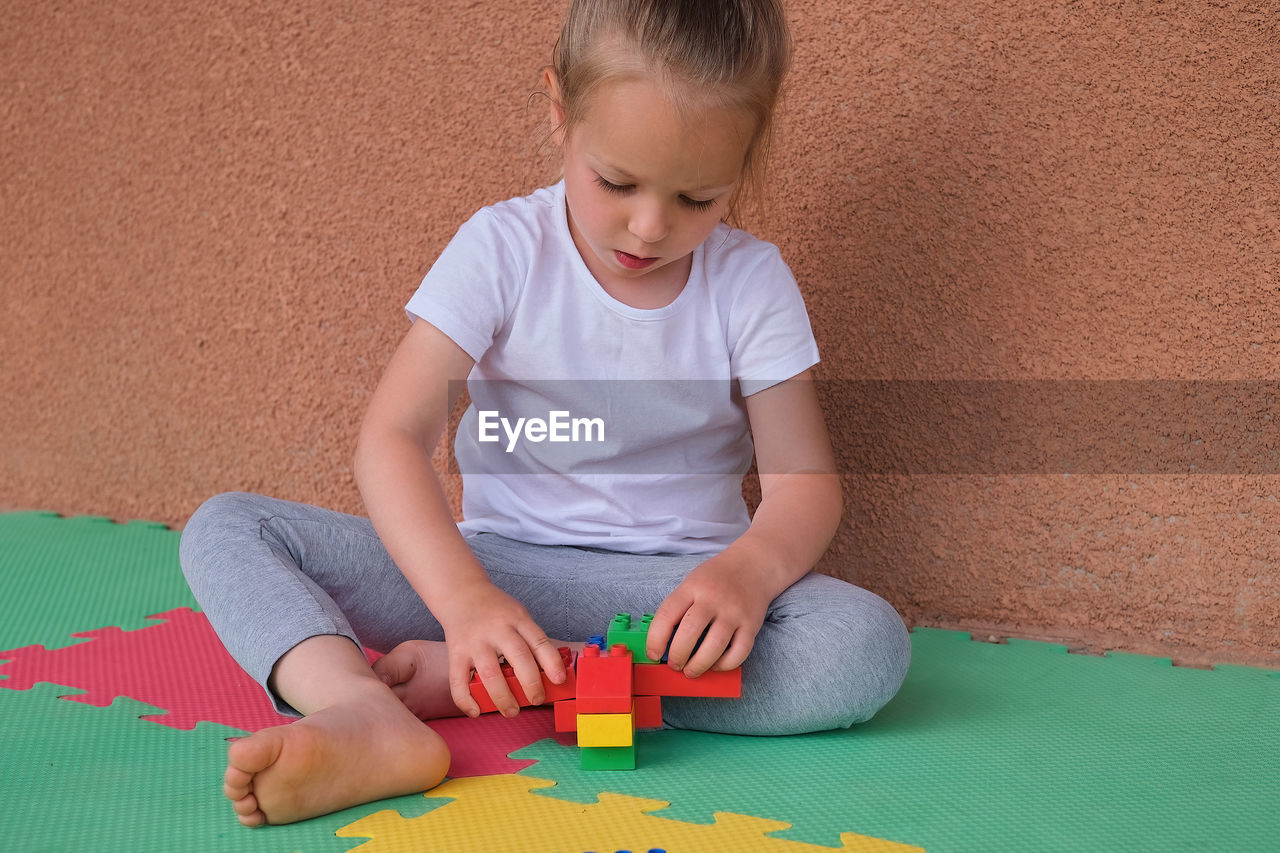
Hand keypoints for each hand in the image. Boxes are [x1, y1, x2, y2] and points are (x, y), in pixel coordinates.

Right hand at [435, 580, 565, 717]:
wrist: (461, 594)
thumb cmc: (496, 610)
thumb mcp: (518, 614)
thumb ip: (531, 638)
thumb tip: (551, 673)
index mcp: (517, 619)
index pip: (538, 641)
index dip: (552, 662)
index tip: (560, 680)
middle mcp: (496, 629)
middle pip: (518, 657)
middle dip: (531, 684)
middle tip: (537, 700)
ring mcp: (474, 642)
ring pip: (490, 674)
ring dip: (503, 698)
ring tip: (512, 712)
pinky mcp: (455, 654)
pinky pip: (459, 681)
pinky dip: (467, 700)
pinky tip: (477, 711)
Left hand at [645, 553, 771, 677]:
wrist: (753, 565)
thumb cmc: (717, 578)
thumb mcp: (692, 582)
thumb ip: (679, 607)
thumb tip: (663, 642)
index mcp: (692, 587)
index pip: (667, 614)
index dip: (655, 639)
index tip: (653, 653)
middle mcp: (713, 599)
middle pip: (689, 633)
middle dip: (677, 656)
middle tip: (674, 664)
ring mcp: (734, 612)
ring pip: (714, 647)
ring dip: (698, 665)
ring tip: (691, 671)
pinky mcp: (751, 625)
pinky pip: (738, 653)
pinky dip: (724, 665)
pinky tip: (715, 664)